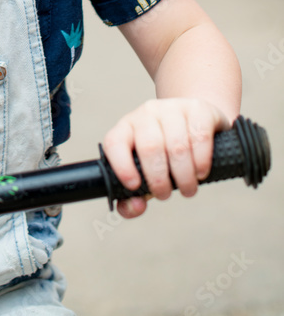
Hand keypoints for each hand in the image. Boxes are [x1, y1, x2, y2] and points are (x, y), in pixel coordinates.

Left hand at [102, 98, 230, 218]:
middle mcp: (147, 113)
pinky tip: (200, 173)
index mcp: (127, 127)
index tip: (134, 186)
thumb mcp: (147, 172)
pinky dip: (201, 161)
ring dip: (184, 176)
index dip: (121, 166)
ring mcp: (173, 108)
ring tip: (187, 189)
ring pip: (177, 145)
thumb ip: (134, 197)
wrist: (196, 123)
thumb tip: (134, 207)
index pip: (114, 142)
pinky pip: (200, 137)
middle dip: (158, 180)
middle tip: (165, 195)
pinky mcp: (199, 109)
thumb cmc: (166, 155)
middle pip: (150, 147)